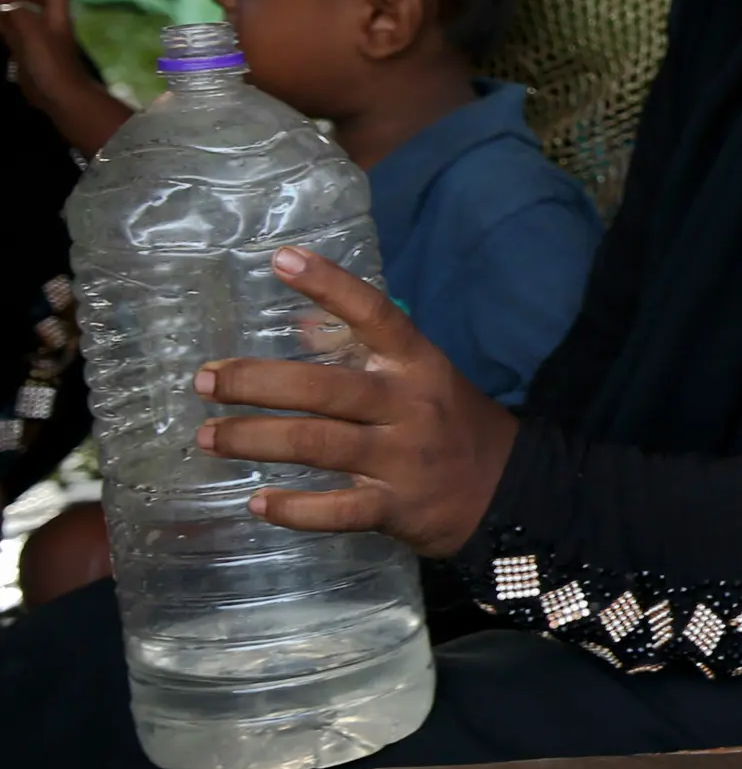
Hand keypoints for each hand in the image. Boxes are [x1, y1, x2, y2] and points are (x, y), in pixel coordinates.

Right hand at [0, 0, 125, 153]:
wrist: (60, 98)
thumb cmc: (50, 63)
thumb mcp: (32, 31)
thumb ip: (13, 15)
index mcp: (56, 15)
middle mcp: (49, 25)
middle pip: (32, 0)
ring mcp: (38, 41)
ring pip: (18, 19)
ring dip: (2, 18)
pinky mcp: (27, 57)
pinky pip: (11, 38)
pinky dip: (0, 34)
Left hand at [197, 247, 517, 557]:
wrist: (509, 488)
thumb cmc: (452, 423)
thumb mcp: (420, 376)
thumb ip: (363, 352)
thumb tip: (302, 324)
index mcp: (417, 364)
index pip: (374, 314)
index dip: (329, 285)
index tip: (279, 259)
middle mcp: (408, 405)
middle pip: (325, 388)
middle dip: (257, 382)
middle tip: (205, 381)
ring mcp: (402, 457)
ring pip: (319, 444)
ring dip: (256, 439)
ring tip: (209, 436)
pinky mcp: (395, 506)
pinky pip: (337, 509)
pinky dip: (294, 509)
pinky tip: (257, 503)